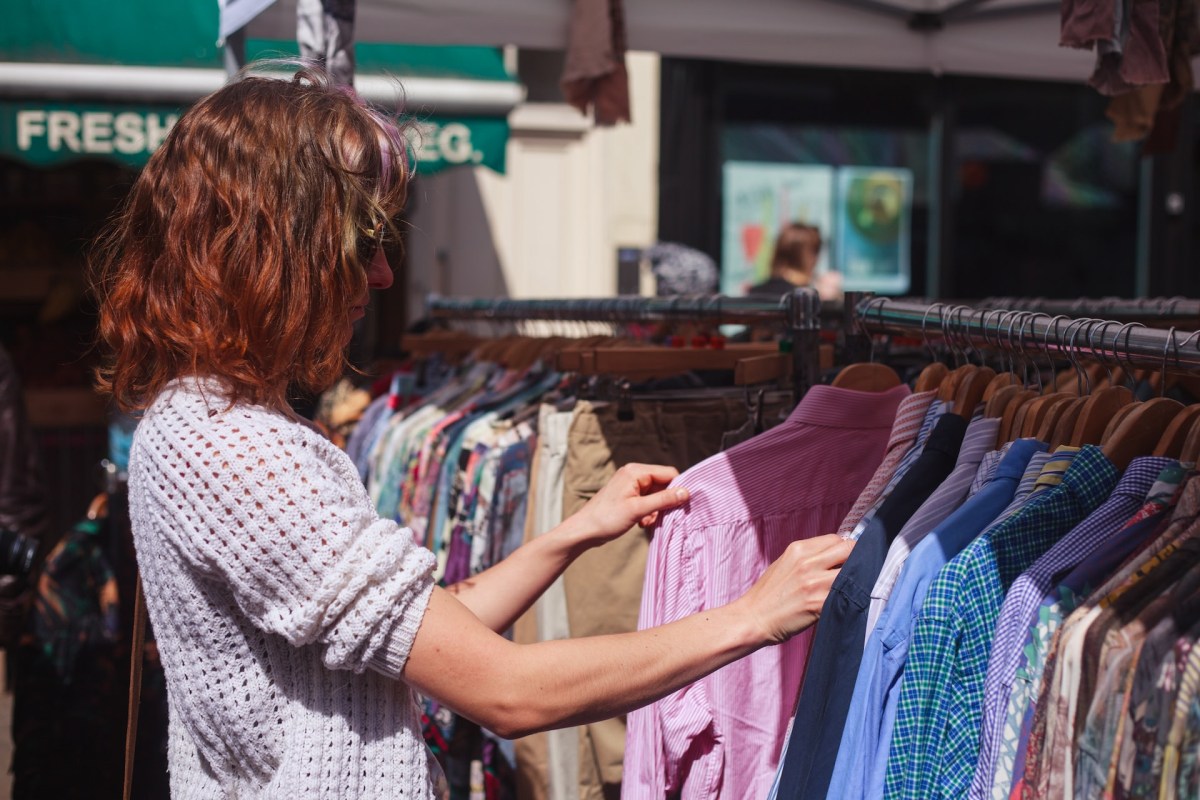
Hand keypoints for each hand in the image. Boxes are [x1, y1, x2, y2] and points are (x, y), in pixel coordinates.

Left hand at [569, 463, 688, 546]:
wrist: (585, 530)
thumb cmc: (608, 518)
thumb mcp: (638, 509)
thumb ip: (663, 500)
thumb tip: (686, 493)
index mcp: (636, 471)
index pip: (669, 473)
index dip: (677, 489)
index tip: (681, 507)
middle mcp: (634, 474)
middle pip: (663, 484)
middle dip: (665, 502)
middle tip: (659, 518)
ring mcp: (631, 485)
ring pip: (657, 495)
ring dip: (656, 510)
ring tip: (647, 522)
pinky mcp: (629, 496)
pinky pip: (648, 501)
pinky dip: (649, 512)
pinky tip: (642, 523)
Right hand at [736, 534, 853, 644]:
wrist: (754, 618)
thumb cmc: (768, 594)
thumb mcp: (784, 564)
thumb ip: (808, 556)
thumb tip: (834, 555)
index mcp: (798, 549)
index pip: (836, 539)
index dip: (844, 548)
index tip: (846, 558)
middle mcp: (807, 562)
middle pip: (848, 549)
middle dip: (856, 558)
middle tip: (855, 571)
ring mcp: (814, 583)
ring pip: (852, 571)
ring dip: (856, 579)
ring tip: (850, 587)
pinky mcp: (819, 603)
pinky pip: (846, 594)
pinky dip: (850, 596)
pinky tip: (845, 601)